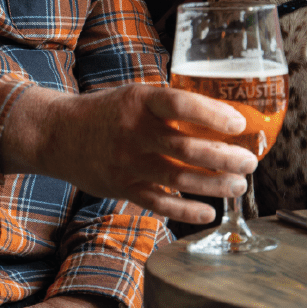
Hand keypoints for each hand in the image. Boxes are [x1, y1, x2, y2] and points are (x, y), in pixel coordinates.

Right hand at [1, 82, 257, 223]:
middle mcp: (134, 132)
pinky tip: (209, 212)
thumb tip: (221, 117)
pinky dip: (186, 210)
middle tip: (250, 162)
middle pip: (187, 148)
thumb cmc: (107, 112)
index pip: (180, 105)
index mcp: (140, 102)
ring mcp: (127, 163)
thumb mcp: (135, 95)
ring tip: (239, 185)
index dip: (212, 114)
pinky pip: (159, 202)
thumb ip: (170, 106)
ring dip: (214, 185)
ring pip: (179, 178)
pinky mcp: (122, 187)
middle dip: (225, 157)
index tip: (238, 124)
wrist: (57, 134)